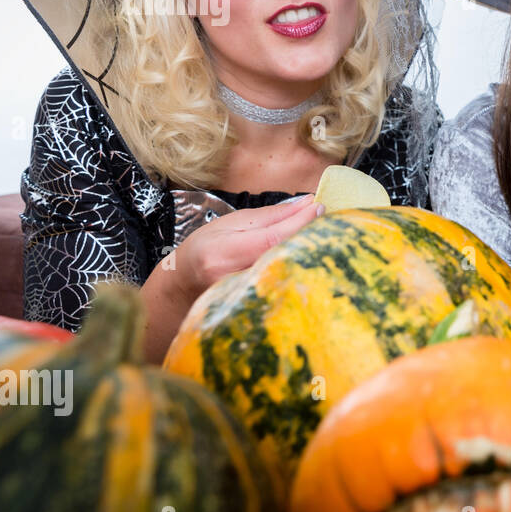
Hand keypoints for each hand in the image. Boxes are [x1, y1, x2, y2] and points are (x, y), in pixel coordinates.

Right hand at [175, 194, 324, 294]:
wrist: (184, 283)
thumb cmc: (206, 248)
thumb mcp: (232, 223)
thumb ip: (272, 216)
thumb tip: (307, 203)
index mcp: (223, 253)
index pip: (272, 238)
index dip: (299, 223)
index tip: (320, 206)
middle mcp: (231, 280)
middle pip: (284, 258)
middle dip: (308, 238)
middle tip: (326, 221)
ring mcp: (242, 298)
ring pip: (287, 275)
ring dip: (306, 254)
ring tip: (319, 237)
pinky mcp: (252, 308)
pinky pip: (283, 287)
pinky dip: (298, 270)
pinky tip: (307, 258)